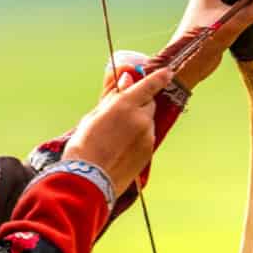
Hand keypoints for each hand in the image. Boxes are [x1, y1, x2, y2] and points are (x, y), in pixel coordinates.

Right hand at [62, 68, 177, 194]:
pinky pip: (146, 138)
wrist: (89, 180)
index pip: (149, 85)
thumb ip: (113, 98)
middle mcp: (141, 119)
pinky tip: (121, 148)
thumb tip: (126, 81)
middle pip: (149, 103)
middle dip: (140, 103)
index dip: (160, 77)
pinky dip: (138, 138)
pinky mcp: (148, 153)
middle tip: (122, 111)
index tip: (168, 72)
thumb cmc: (84, 146)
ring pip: (147, 122)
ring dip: (138, 122)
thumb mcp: (93, 116)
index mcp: (125, 105)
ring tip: (116, 136)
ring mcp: (147, 137)